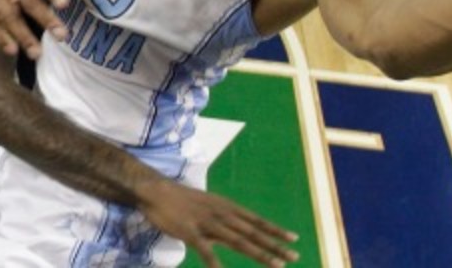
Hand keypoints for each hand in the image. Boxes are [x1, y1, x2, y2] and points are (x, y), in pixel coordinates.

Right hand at [136, 178, 298, 266]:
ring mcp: (208, 223)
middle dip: (275, 245)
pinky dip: (215, 262)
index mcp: (227, 207)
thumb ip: (224, 218)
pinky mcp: (190, 232)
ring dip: (259, 254)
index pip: (256, 220)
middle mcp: (223, 214)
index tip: (293, 238)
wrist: (156, 191)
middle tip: (295, 256)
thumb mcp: (209, 205)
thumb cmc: (182, 200)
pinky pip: (205, 250)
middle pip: (253, 233)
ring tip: (276, 265)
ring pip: (239, 241)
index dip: (275, 230)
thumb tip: (238, 229)